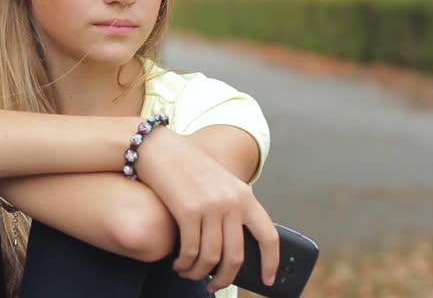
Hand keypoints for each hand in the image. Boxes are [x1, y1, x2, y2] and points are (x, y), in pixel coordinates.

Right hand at [136, 127, 278, 293]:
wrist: (160, 148)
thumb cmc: (188, 167)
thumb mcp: (220, 182)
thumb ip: (232, 207)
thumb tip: (234, 247)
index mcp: (245, 196)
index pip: (268, 236)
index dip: (271, 262)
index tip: (268, 280)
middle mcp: (231, 202)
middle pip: (235, 255)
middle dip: (225, 278)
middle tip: (214, 286)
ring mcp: (210, 206)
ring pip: (211, 257)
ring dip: (199, 273)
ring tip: (190, 274)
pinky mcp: (187, 211)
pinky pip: (191, 250)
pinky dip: (185, 263)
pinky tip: (180, 264)